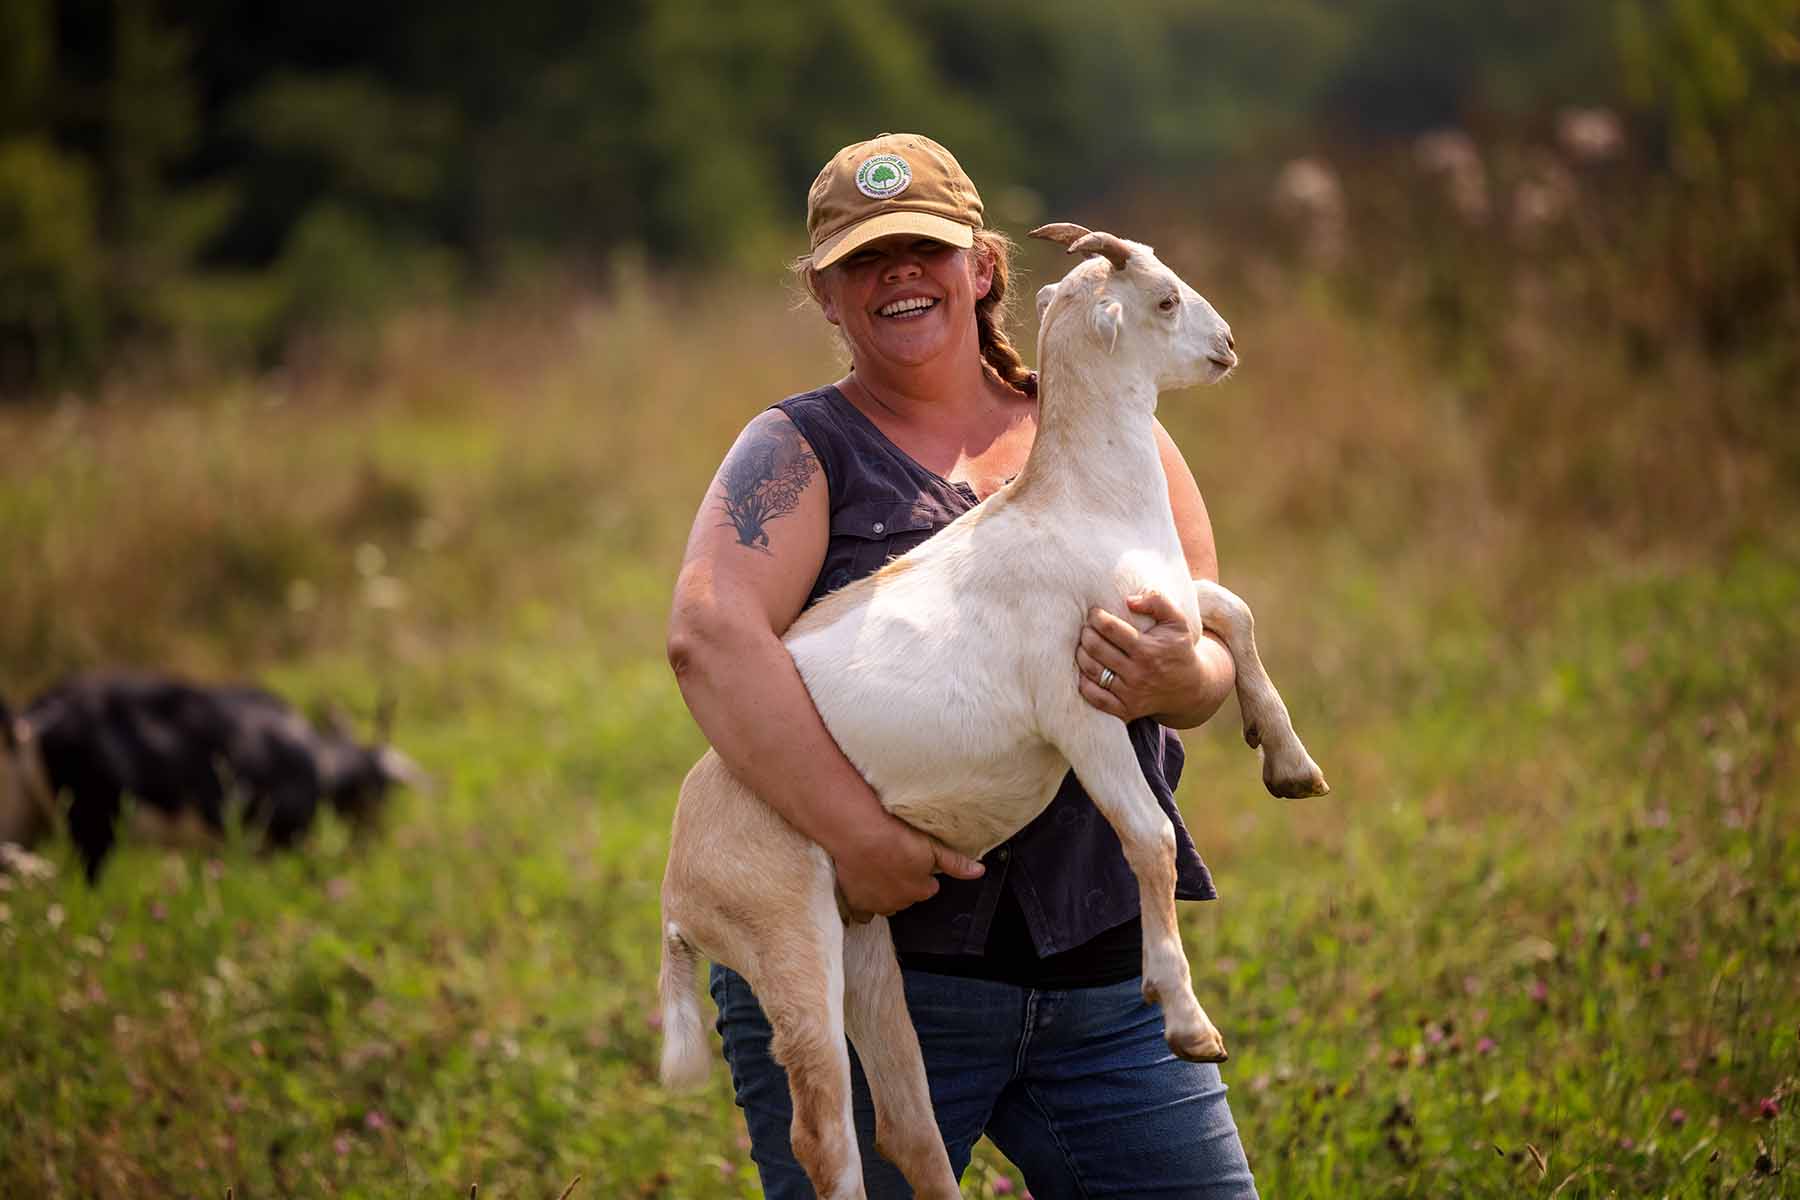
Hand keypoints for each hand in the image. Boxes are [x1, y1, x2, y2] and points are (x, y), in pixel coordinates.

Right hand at [830, 813, 984, 922]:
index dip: (922, 873)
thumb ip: (955, 863)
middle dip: (903, 882)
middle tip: (895, 859)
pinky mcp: (857, 904)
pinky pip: (863, 914)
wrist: (859, 835)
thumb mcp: (932, 846)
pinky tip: (863, 889)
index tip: (913, 859)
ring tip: (878, 869)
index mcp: (921, 889)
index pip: (928, 887)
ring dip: (884, 892)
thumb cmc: (894, 837)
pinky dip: (864, 904)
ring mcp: (878, 905)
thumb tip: (978, 871)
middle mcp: (902, 902)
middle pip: (908, 896)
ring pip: (887, 904)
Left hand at [1076, 589, 1219, 723]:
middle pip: (1096, 647)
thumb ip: (1157, 602)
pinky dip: (1084, 683)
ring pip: (1091, 670)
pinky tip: (1085, 670)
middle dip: (1086, 633)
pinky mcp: (1126, 710)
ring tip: (1084, 645)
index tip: (1094, 614)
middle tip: (1086, 629)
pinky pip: (1094, 697)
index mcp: (1148, 649)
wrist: (1190, 688)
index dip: (1096, 617)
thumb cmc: (1178, 649)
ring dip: (1081, 654)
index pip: (1110, 628)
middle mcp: (1138, 673)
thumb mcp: (1177, 621)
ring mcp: (1131, 694)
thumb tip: (1129, 601)